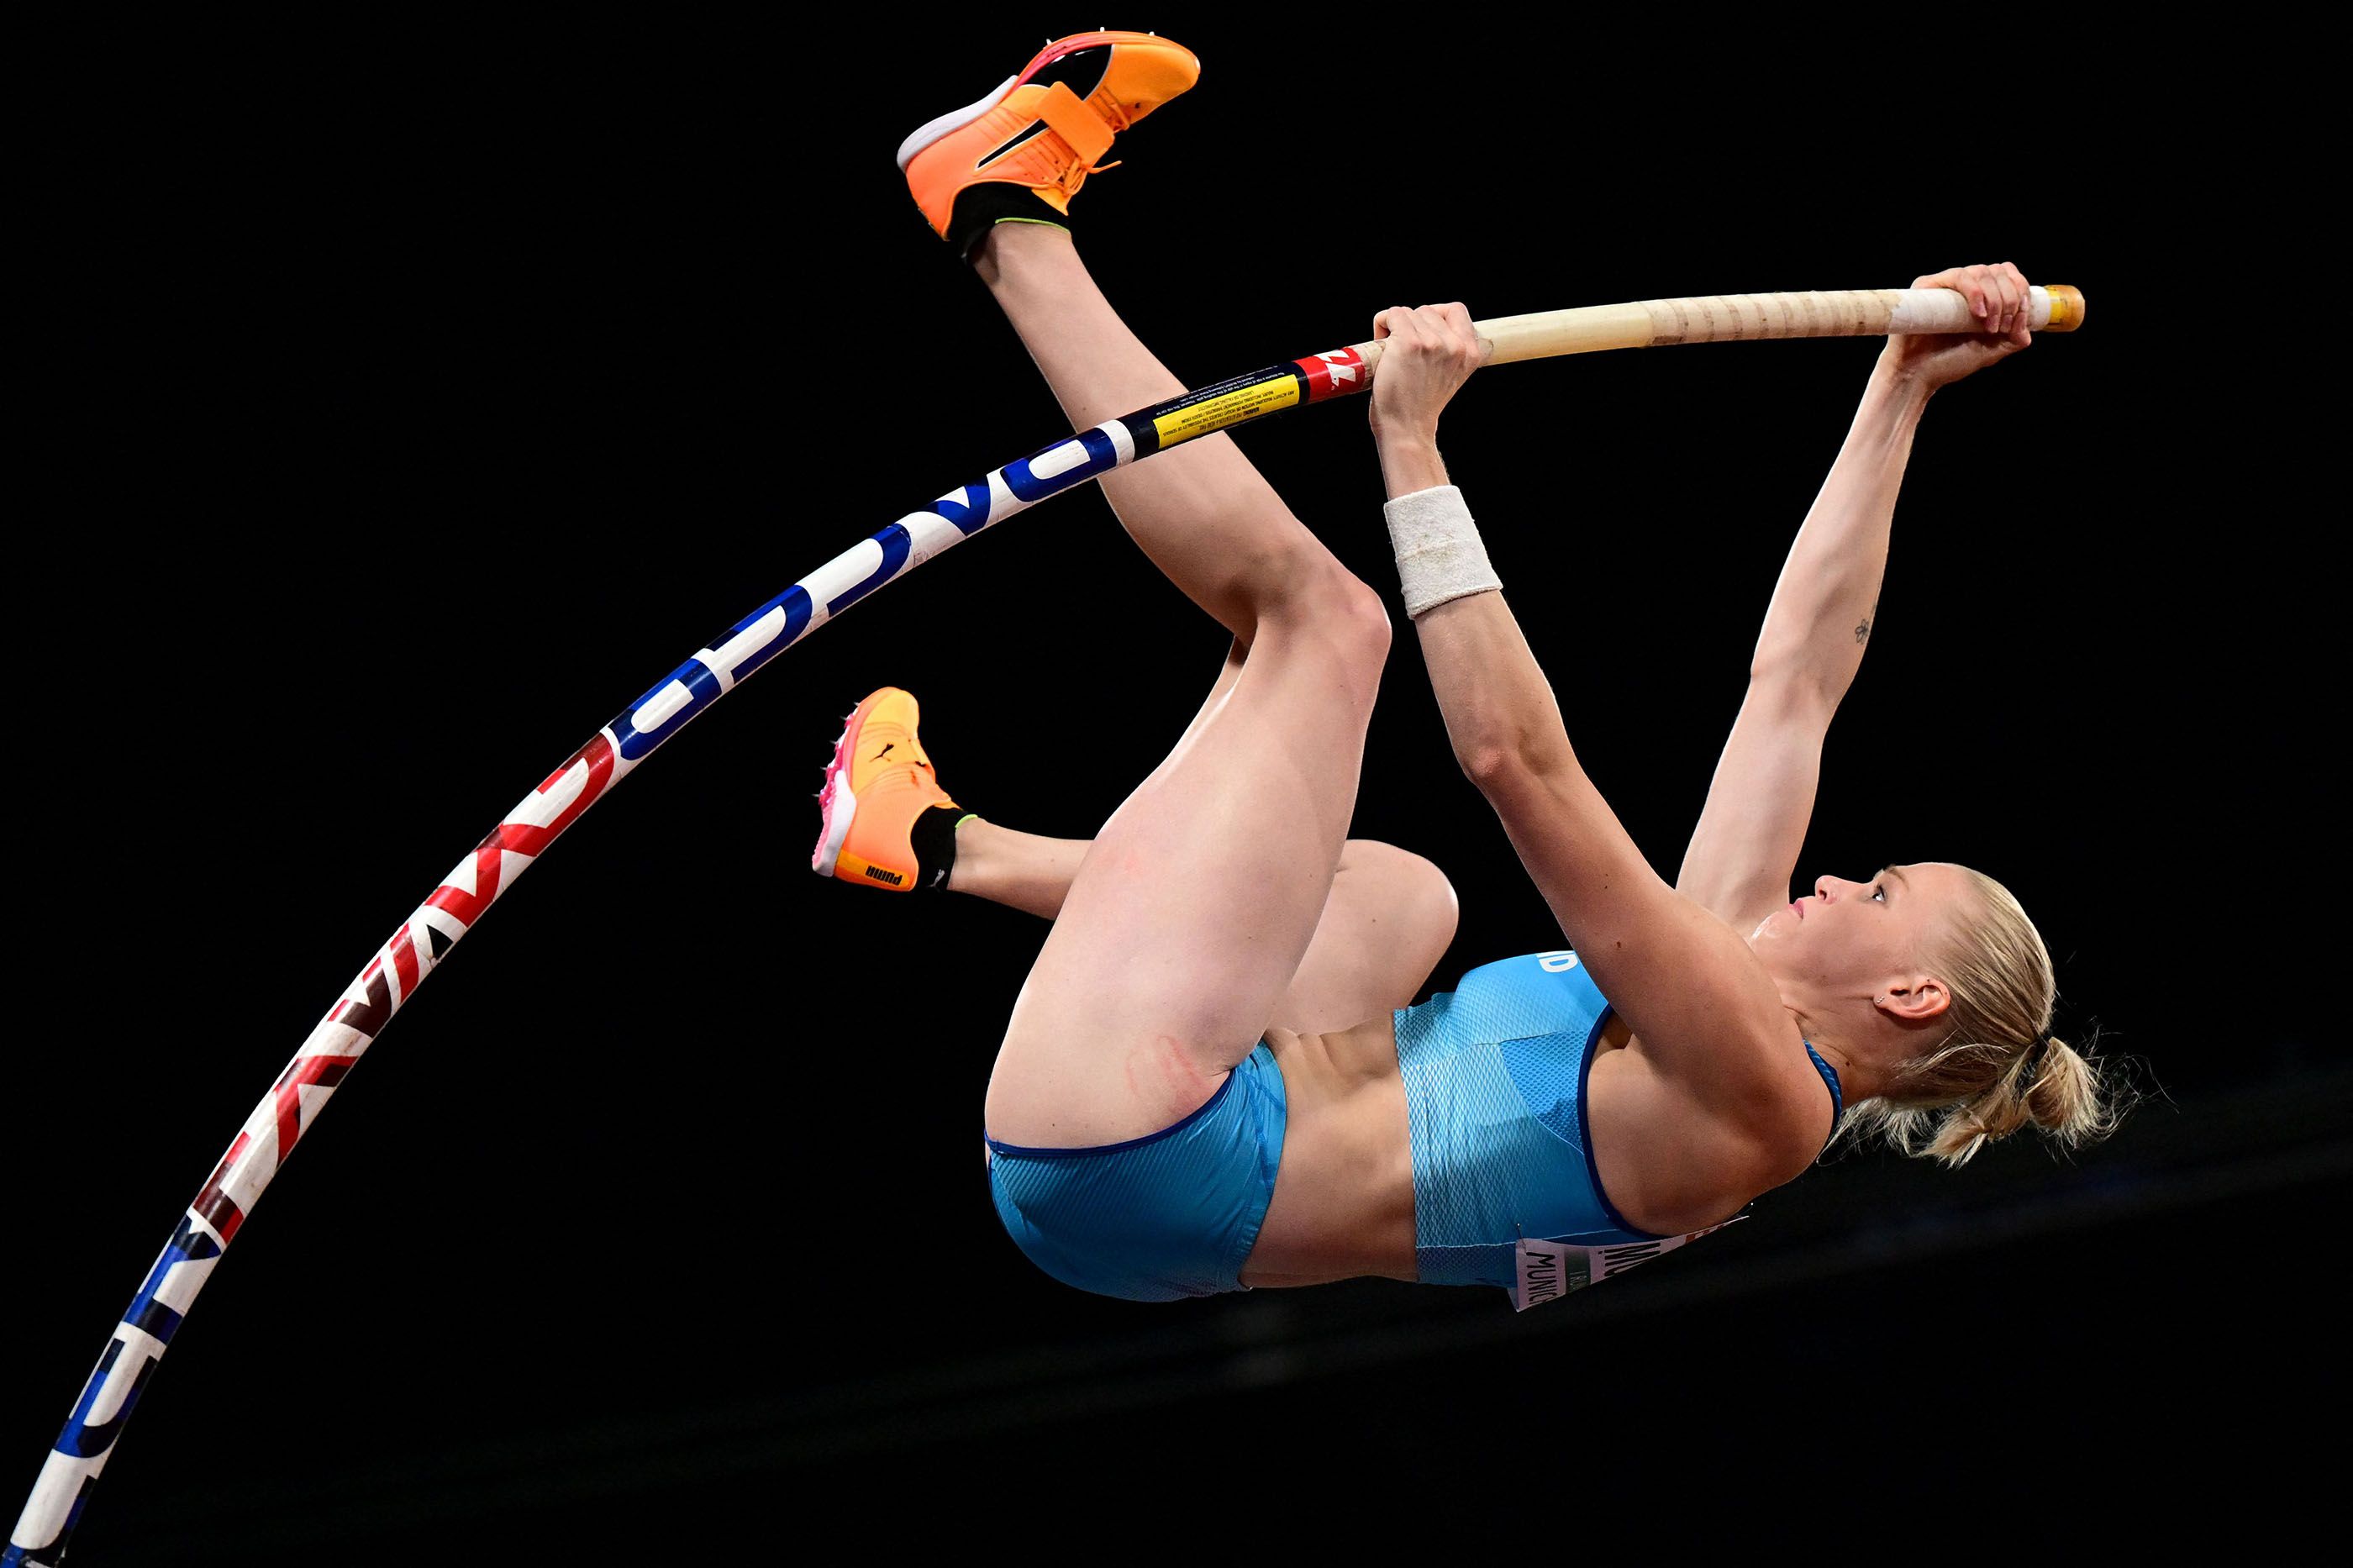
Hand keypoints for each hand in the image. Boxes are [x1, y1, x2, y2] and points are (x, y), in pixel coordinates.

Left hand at [1368, 303, 1484, 441]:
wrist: (1406, 428)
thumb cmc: (1421, 403)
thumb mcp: (1451, 375)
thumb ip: (1452, 349)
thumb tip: (1433, 324)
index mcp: (1471, 352)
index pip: (1456, 310)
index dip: (1436, 317)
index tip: (1424, 333)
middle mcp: (1455, 345)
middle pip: (1427, 310)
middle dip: (1412, 325)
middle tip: (1404, 353)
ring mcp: (1432, 343)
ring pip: (1408, 312)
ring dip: (1395, 327)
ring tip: (1393, 354)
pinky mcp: (1408, 343)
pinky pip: (1392, 314)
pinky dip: (1383, 323)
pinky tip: (1382, 345)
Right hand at [1879, 262, 2035, 390]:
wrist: (1918, 374)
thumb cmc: (1949, 363)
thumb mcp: (1991, 351)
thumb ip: (2013, 339)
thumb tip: (2026, 329)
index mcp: (1981, 296)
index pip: (2009, 275)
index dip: (2021, 293)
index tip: (2016, 323)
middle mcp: (1965, 287)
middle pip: (2000, 271)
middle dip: (2010, 299)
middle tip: (2001, 328)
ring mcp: (1946, 284)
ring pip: (1983, 271)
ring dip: (1995, 298)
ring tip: (1988, 327)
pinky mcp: (1928, 285)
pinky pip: (1959, 276)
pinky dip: (1975, 293)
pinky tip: (1978, 314)